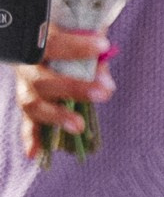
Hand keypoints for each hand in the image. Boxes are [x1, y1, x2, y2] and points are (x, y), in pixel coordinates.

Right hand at [18, 26, 108, 153]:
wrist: (45, 45)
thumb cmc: (71, 41)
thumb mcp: (83, 41)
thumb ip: (96, 58)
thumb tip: (105, 83)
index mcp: (38, 44)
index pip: (54, 43)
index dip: (77, 46)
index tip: (103, 45)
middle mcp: (28, 67)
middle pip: (44, 80)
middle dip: (74, 87)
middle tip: (102, 94)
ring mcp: (26, 89)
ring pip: (33, 104)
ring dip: (56, 116)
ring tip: (79, 126)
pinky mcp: (29, 108)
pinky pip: (27, 125)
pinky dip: (30, 139)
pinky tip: (34, 154)